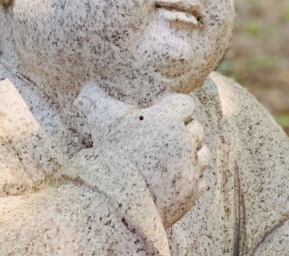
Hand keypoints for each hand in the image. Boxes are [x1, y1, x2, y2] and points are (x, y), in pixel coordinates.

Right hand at [75, 83, 209, 226]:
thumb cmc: (108, 156)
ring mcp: (191, 167)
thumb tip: (86, 88)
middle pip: (196, 129)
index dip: (175, 109)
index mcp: (169, 119)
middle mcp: (185, 140)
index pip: (186, 104)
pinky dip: (191, 181)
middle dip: (183, 133)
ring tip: (172, 161)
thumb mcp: (101, 122)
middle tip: (165, 141)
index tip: (163, 116)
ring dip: (191, 155)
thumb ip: (94, 101)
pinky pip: (201, 181)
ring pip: (202, 154)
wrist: (114, 201)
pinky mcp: (192, 191)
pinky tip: (174, 182)